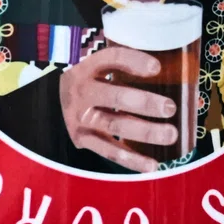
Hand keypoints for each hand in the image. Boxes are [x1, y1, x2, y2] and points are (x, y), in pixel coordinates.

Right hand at [58, 46, 176, 172]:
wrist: (51, 105)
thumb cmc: (88, 83)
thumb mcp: (96, 68)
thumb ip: (124, 66)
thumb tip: (172, 67)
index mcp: (88, 68)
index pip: (111, 58)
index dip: (134, 61)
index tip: (157, 67)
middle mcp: (83, 92)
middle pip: (115, 96)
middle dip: (145, 102)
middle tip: (170, 107)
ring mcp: (82, 118)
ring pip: (116, 125)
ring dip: (146, 132)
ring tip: (171, 134)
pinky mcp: (84, 140)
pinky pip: (110, 152)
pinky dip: (133, 160)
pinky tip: (153, 165)